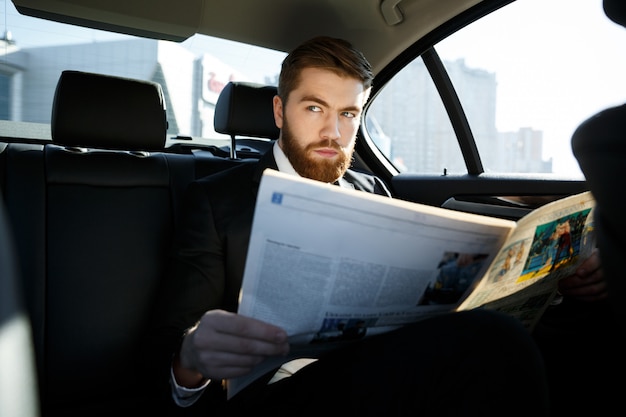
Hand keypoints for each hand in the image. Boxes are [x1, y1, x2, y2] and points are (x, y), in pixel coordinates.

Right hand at [174, 309, 288, 385]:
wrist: (191, 348)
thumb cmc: (215, 329)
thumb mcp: (223, 318)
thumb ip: (243, 322)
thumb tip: (274, 331)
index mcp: (212, 320)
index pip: (244, 327)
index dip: (265, 332)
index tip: (283, 335)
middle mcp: (206, 339)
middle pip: (246, 346)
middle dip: (270, 347)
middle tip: (285, 347)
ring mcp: (207, 358)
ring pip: (245, 360)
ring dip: (263, 356)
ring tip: (273, 352)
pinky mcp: (211, 373)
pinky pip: (240, 371)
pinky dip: (252, 365)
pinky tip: (257, 360)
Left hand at [557, 248, 607, 301]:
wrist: (599, 264)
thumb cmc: (587, 258)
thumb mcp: (583, 254)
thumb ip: (576, 257)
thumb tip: (560, 263)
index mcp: (600, 257)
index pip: (596, 262)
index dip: (588, 268)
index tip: (578, 273)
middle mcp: (607, 270)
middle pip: (593, 278)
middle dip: (575, 282)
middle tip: (561, 284)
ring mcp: (609, 283)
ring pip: (594, 290)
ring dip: (576, 292)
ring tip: (564, 290)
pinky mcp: (607, 292)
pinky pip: (596, 297)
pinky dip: (583, 298)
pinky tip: (573, 295)